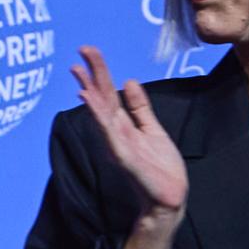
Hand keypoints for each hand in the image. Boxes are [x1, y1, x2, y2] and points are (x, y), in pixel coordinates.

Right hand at [70, 45, 188, 214]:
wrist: (169, 198)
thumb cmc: (161, 168)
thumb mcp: (152, 129)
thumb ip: (139, 108)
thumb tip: (128, 82)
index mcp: (123, 126)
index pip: (107, 94)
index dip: (99, 72)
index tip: (88, 52)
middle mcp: (116, 133)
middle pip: (101, 99)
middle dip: (92, 74)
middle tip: (81, 50)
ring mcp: (118, 144)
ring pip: (101, 113)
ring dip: (90, 92)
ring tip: (79, 72)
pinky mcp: (124, 156)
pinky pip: (110, 132)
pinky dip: (98, 115)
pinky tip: (89, 101)